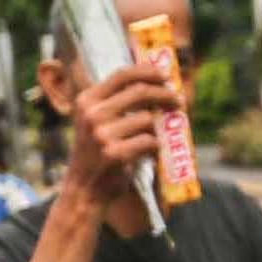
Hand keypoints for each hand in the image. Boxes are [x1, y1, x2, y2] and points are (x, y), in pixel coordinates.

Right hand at [65, 63, 178, 203]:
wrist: (83, 190)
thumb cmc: (97, 155)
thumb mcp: (97, 122)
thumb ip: (117, 103)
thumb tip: (156, 83)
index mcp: (87, 100)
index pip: (122, 75)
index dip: (147, 71)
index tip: (165, 76)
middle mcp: (91, 114)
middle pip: (139, 92)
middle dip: (164, 94)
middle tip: (178, 102)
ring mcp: (101, 134)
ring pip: (147, 120)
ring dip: (157, 130)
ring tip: (154, 139)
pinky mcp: (114, 154)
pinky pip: (149, 142)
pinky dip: (155, 148)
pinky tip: (150, 154)